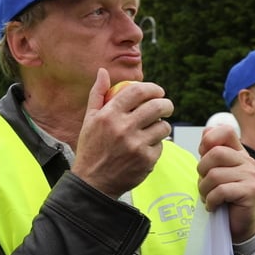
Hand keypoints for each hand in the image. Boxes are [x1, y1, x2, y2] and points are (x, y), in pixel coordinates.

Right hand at [72, 68, 173, 197]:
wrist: (93, 182)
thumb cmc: (90, 148)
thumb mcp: (89, 120)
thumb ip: (98, 94)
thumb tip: (103, 72)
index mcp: (108, 115)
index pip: (138, 91)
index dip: (153, 88)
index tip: (158, 91)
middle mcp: (123, 128)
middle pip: (157, 106)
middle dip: (166, 104)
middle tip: (165, 106)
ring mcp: (136, 145)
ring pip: (163, 126)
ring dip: (162, 125)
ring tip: (155, 128)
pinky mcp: (146, 160)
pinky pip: (161, 145)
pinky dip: (156, 145)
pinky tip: (146, 147)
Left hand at [198, 125, 254, 242]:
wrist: (236, 222)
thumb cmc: (223, 195)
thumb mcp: (214, 170)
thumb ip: (210, 152)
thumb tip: (206, 130)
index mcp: (237, 153)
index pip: (226, 131)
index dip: (209, 139)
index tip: (202, 154)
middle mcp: (247, 161)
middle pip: (215, 153)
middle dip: (202, 170)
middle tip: (205, 183)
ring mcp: (251, 175)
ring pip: (215, 174)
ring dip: (204, 189)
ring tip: (209, 196)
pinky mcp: (251, 191)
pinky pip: (221, 191)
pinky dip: (211, 200)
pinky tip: (213, 205)